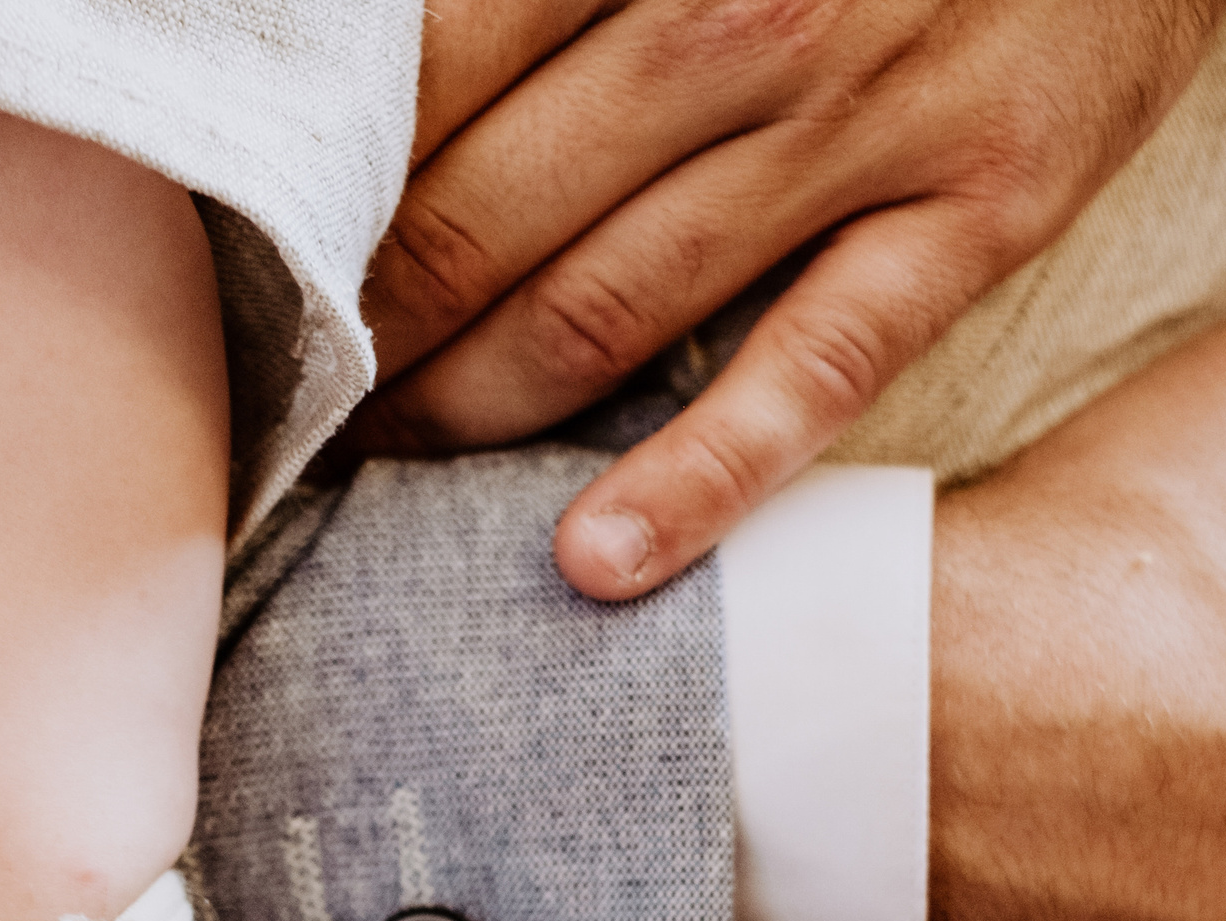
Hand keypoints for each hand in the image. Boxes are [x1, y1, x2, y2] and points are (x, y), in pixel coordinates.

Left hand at [348, 0, 1225, 597]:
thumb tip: (375, 62)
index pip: (419, 83)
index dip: (314, 194)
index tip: (244, 269)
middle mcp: (739, 18)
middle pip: (483, 214)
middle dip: (366, 325)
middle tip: (283, 398)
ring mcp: (865, 126)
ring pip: (609, 308)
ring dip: (471, 408)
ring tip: (379, 471)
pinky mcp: (981, 212)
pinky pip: (814, 369)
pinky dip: (700, 476)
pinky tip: (596, 562)